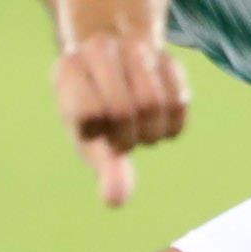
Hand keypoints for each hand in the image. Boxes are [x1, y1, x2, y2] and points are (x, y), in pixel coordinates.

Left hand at [54, 31, 189, 206]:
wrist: (109, 57)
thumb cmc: (91, 106)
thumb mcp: (87, 135)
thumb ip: (103, 166)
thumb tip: (115, 201)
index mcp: (71, 68)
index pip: (89, 113)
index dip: (97, 133)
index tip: (94, 128)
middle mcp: (102, 50)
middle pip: (124, 112)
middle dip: (127, 138)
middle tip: (121, 137)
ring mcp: (137, 49)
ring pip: (154, 105)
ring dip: (150, 133)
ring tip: (140, 130)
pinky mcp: (168, 58)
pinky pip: (179, 103)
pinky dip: (171, 126)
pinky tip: (159, 122)